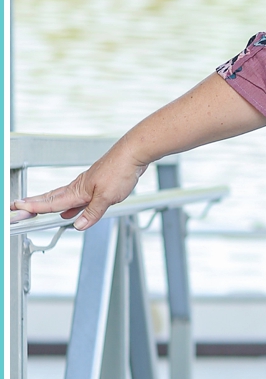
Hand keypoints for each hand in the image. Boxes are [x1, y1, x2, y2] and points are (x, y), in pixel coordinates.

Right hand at [11, 141, 145, 232]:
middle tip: (18, 206)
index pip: (51, 202)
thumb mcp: (107, 197)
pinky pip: (77, 197)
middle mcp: (79, 187)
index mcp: (78, 190)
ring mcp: (87, 185)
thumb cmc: (120, 169)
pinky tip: (71, 211)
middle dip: (34, 203)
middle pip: (51, 198)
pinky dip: (69, 205)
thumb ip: (92, 213)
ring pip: (63, 197)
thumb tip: (78, 225)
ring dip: (49, 204)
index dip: (33, 207)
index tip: (18, 208)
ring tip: (36, 210)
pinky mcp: (96, 184)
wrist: (133, 153)